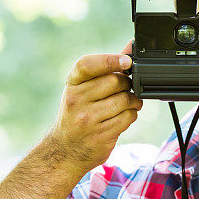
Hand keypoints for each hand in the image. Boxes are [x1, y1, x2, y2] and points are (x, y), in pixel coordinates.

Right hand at [47, 41, 142, 174]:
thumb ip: (105, 69)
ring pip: (124, 100)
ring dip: (133, 101)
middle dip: (127, 84)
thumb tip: (129, 48)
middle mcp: (76, 100)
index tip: (126, 61)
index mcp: (72, 84)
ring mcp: (88, 119)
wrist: (65, 150)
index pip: (87, 65)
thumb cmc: (77, 115)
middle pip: (114, 81)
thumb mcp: (83, 90)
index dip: (109, 60)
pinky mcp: (101, 135)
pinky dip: (131, 115)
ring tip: (128, 103)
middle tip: (126, 88)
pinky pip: (128, 117)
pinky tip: (123, 116)